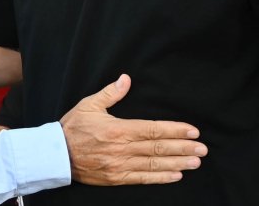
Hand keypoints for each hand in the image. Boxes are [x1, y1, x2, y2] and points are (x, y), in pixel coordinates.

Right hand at [60, 75, 205, 185]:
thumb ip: (111, 92)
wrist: (55, 154)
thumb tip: (126, 79)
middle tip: (202, 148)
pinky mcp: (116, 178)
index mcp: (118, 129)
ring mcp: (119, 165)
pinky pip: (143, 179)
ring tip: (195, 162)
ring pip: (154, 164)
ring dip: (177, 163)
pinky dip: (161, 178)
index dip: (174, 130)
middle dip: (182, 148)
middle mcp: (121, 148)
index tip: (192, 131)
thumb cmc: (72, 127)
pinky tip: (176, 175)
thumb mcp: (89, 105)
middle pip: (158, 148)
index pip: (153, 130)